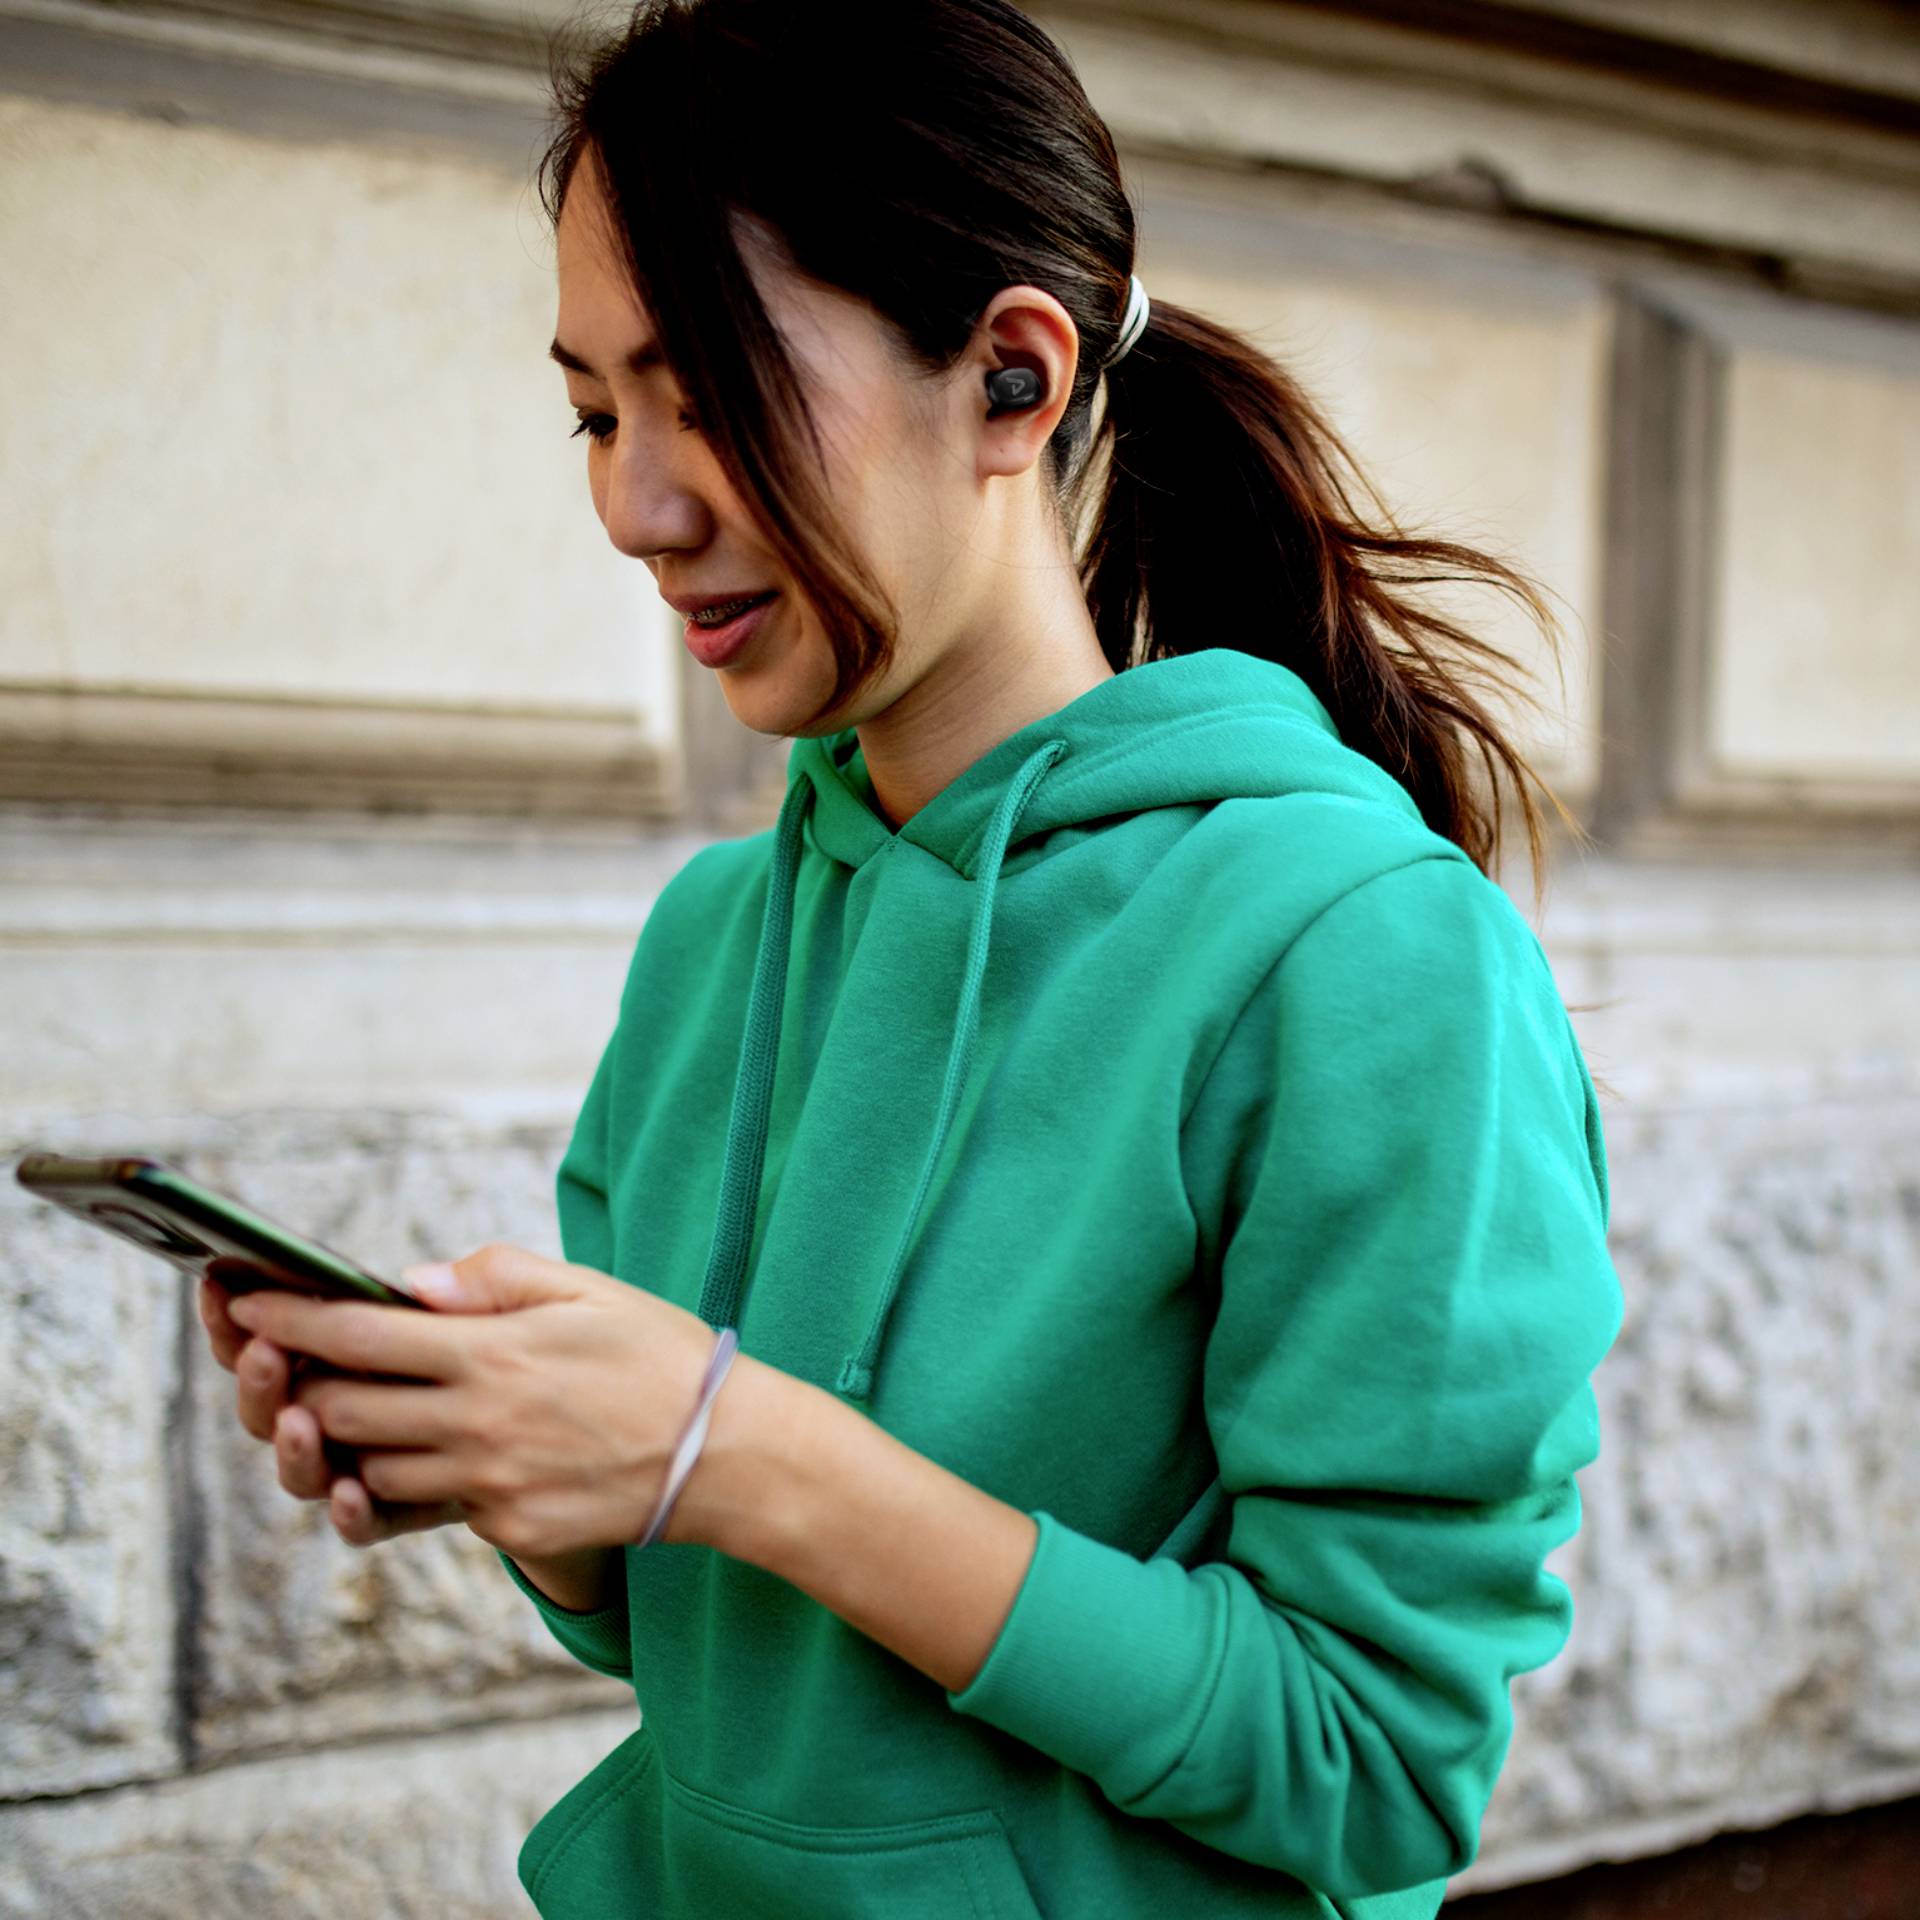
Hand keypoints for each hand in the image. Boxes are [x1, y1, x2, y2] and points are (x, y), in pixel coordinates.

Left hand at [221, 1245, 739, 1560]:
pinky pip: (430, 1504)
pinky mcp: (506, 1527)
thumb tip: (412, 1281)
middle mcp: (477, 1422)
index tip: (244, 1298)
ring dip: (342, 1438)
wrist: (727, 1455)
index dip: (289, 1316)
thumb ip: (496, 1276)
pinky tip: (424, 1452)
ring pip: (370, 1466)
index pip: (359, 1333)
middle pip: (342, 1408)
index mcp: (491, 1353)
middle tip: (281, 1358)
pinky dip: (411, 1477)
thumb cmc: (661, 1357)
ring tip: (341, 1408)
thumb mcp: (588, 1290)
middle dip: (296, 1381)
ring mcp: (488, 1482)